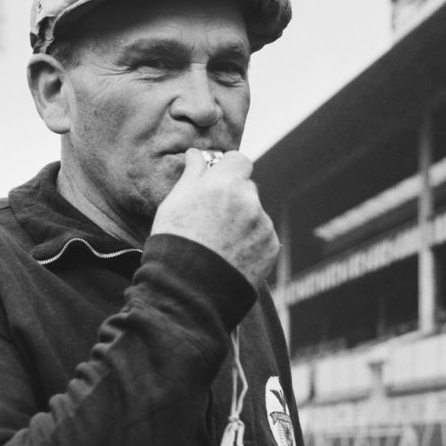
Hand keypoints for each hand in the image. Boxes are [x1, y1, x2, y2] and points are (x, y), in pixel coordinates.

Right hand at [151, 148, 278, 286]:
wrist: (190, 290)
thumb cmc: (175, 242)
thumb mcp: (174, 203)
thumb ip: (192, 175)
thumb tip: (197, 154)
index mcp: (225, 184)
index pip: (239, 160)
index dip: (228, 168)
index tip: (217, 179)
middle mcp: (250, 201)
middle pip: (246, 187)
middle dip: (233, 195)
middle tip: (211, 217)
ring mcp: (263, 225)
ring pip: (255, 213)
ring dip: (243, 220)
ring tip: (218, 242)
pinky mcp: (271, 247)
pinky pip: (262, 235)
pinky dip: (251, 241)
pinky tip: (231, 254)